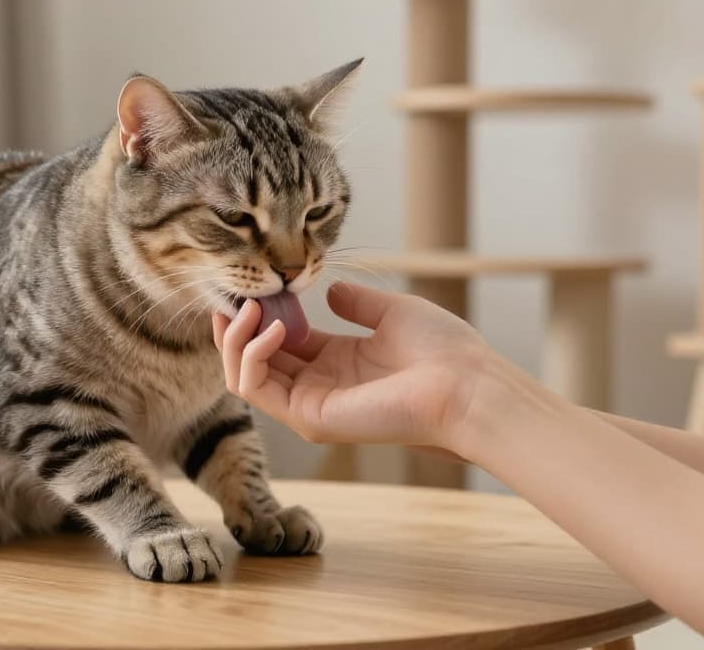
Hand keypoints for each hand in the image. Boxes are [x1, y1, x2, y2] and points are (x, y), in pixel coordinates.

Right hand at [213, 282, 513, 455]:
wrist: (466, 385)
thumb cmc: (443, 351)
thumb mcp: (392, 313)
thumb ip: (357, 304)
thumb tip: (330, 291)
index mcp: (336, 363)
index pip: (279, 343)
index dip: (259, 315)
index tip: (253, 286)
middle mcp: (318, 387)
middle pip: (254, 360)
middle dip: (237, 326)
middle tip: (241, 296)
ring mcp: (310, 406)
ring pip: (244, 376)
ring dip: (236, 339)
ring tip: (252, 309)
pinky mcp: (309, 418)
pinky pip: (256, 388)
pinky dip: (251, 355)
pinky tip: (274, 328)